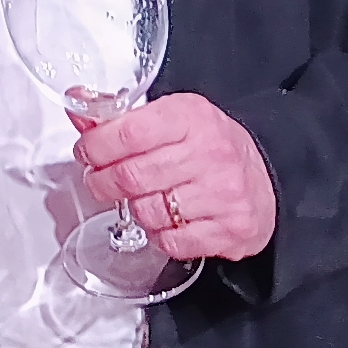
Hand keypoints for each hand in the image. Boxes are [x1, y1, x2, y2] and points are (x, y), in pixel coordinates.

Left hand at [74, 93, 276, 260]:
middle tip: (98, 179)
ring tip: (137, 197)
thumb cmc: (212, 144)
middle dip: (101, 181)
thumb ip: (122, 116)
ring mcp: (222, 195)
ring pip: (146, 211)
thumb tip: (78, 105)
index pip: (127, 132)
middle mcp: (210, 154)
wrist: (269, 176)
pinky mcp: (229, 230)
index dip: (95, 145)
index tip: (86, 152)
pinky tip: (164, 219)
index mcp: (191, 117)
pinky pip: (169, 241)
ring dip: (130, 208)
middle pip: (130, 176)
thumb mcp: (173, 116)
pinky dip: (157, 234)